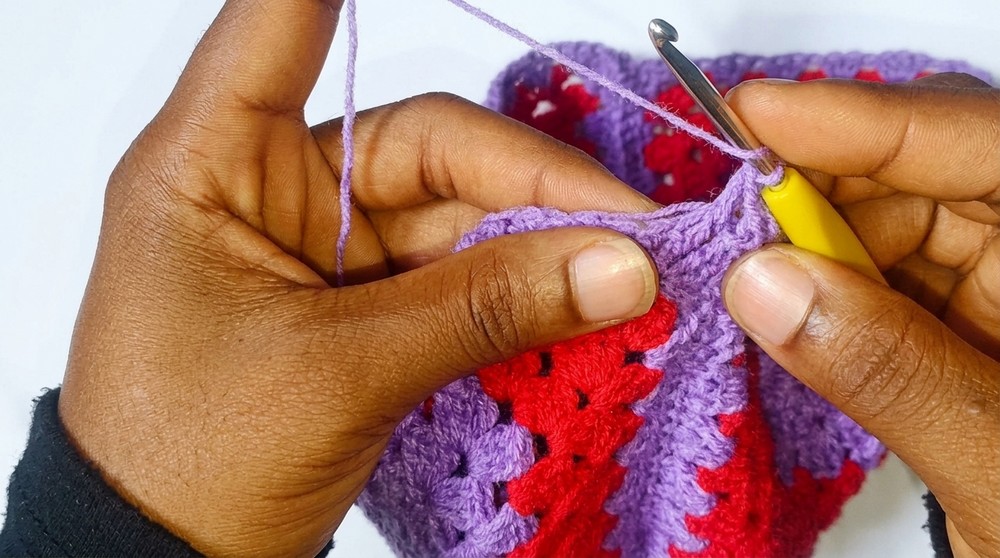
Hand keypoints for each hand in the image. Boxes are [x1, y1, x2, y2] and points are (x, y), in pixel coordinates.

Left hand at [57, 1, 658, 555]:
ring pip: (455, 218)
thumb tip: (619, 268)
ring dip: (540, 246)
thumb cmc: (189, 460)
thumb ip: (483, 310)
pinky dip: (515, 294)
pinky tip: (579, 305)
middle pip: (426, 148)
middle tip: (631, 227)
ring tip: (626, 277)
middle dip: (534, 185)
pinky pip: (455, 279)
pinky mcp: (359, 310)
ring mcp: (322, 253)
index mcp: (214, 166)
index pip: (281, 26)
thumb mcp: (341, 372)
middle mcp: (271, 191)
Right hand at [723, 76, 999, 555]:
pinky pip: (878, 274)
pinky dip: (820, 286)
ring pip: (890, 220)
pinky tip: (778, 300)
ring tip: (741, 270)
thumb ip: (889, 371)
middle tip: (727, 212)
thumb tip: (764, 284)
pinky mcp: (961, 315)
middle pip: (923, 171)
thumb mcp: (998, 467)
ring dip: (808, 240)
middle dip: (817, 186)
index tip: (756, 115)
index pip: (982, 146)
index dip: (864, 120)